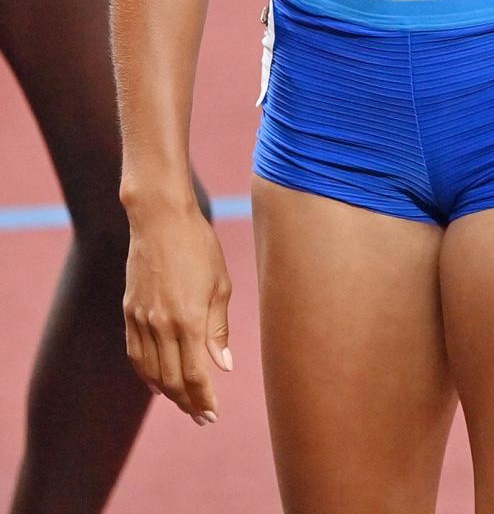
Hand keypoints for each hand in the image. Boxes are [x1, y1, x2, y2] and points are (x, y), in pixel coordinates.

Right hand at [123, 204, 232, 424]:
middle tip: (202, 416)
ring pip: (150, 372)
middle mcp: (161, 324)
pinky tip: (157, 382)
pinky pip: (135, 354)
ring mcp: (141, 319)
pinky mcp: (129, 311)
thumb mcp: (219, 283)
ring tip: (184, 403)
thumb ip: (219, 328)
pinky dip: (145, 374)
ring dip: (167, 393)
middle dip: (187, 403)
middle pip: (171, 380)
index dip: (203, 399)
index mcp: (188, 319)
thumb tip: (223, 365)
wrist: (160, 219)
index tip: (213, 414)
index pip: (194, 375)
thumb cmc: (198, 245)